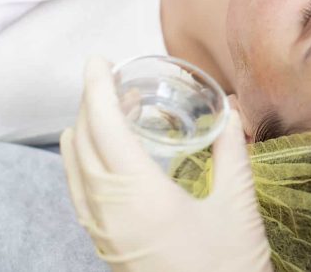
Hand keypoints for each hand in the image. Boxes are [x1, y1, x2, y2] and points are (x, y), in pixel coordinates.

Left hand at [60, 57, 271, 271]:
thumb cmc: (228, 264)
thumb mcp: (236, 204)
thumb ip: (232, 151)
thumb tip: (231, 108)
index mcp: (138, 195)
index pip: (104, 127)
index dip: (97, 87)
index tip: (98, 59)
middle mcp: (108, 211)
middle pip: (81, 144)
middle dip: (89, 104)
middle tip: (110, 80)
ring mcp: (102, 232)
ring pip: (74, 170)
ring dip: (83, 133)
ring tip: (104, 111)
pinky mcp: (106, 245)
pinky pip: (80, 193)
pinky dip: (83, 162)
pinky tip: (102, 159)